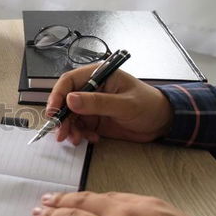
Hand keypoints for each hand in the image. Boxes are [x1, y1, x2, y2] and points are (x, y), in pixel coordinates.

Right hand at [46, 65, 173, 144]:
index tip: (53, 111)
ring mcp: (91, 106)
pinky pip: (79, 127)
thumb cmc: (149, 105)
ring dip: (69, 129)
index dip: (57, 95)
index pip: (69, 81)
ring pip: (69, 116)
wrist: (163, 123)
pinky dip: (80, 134)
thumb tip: (71, 100)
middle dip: (61, 118)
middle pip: (65, 101)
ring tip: (76, 139)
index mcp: (98, 75)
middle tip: (61, 133)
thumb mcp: (125, 104)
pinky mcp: (94, 120)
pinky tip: (90, 139)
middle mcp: (91, 89)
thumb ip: (98, 103)